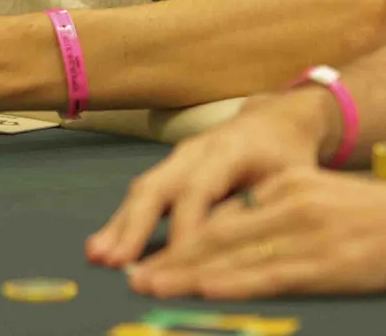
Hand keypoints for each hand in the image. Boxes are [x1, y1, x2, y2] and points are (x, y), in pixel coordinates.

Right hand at [87, 91, 331, 268]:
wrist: (274, 121)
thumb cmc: (286, 156)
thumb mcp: (289, 180)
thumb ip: (259, 208)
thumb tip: (232, 249)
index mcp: (228, 149)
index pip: (200, 190)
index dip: (186, 226)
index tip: (176, 262)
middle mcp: (195, 150)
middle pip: (158, 186)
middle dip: (135, 225)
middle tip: (114, 260)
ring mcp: (177, 158)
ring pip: (143, 190)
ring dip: (119, 225)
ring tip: (96, 255)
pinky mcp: (169, 171)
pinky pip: (142, 196)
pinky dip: (122, 222)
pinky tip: (103, 247)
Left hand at [125, 165, 385, 299]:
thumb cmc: (385, 219)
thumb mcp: (323, 201)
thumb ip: (281, 214)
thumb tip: (238, 240)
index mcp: (286, 188)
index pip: (221, 217)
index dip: (180, 240)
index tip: (145, 255)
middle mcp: (290, 203)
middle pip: (218, 234)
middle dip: (171, 257)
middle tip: (130, 274)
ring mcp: (309, 231)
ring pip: (236, 253)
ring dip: (188, 272)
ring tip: (149, 285)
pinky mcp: (331, 261)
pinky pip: (273, 272)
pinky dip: (234, 279)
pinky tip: (205, 286)